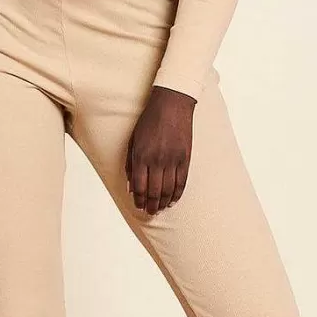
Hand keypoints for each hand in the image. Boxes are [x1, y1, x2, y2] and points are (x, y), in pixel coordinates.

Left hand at [125, 84, 196, 214]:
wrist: (171, 105)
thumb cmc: (149, 121)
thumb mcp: (133, 140)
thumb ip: (131, 164)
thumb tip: (131, 186)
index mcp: (142, 155)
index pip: (139, 186)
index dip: (139, 200)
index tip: (138, 206)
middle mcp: (157, 160)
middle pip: (154, 192)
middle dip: (151, 205)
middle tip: (150, 212)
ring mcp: (173, 159)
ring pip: (168, 190)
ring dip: (163, 203)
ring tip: (159, 209)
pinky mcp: (185, 158)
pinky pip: (182, 182)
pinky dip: (177, 194)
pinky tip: (172, 200)